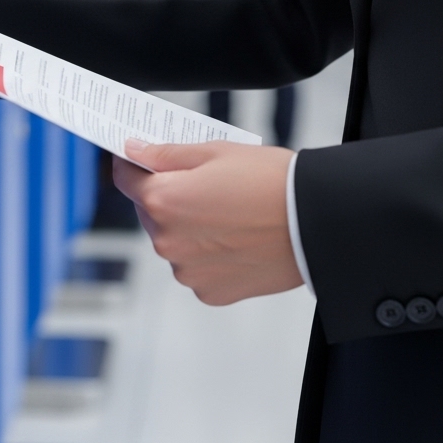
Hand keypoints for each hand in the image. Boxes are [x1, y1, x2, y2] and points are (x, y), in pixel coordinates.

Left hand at [114, 139, 300, 304]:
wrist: (316, 222)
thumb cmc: (272, 182)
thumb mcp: (215, 151)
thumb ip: (166, 154)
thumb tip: (134, 150)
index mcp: (163, 201)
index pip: (125, 179)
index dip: (132, 164)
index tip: (140, 159)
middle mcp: (167, 241)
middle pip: (151, 213)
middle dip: (169, 198)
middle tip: (205, 185)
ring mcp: (187, 271)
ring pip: (174, 243)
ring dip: (189, 229)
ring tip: (228, 215)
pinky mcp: (209, 291)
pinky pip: (196, 268)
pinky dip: (208, 256)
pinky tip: (236, 240)